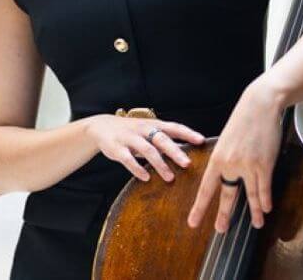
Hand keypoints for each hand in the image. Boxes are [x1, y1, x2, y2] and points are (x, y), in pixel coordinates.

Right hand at [85, 114, 205, 181]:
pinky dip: (137, 168)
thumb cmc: (132, 131)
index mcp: (153, 124)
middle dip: (175, 151)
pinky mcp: (117, 148)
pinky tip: (145, 178)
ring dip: (159, 164)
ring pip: (146, 150)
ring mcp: (129, 138)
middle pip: (161, 139)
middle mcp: (142, 129)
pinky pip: (128, 158)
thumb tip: (187, 153)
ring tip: (170, 178)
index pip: (173, 127)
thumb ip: (164, 140)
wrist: (101, 126)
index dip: (187, 133)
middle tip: (187, 164)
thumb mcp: (148, 130)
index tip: (201, 141)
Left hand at [186, 79, 284, 230]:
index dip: (200, 207)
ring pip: (250, 195)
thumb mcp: (226, 140)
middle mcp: (230, 165)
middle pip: (227, 195)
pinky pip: (264, 187)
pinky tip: (267, 209)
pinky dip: (266, 199)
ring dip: (255, 212)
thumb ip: (225, 159)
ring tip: (257, 224)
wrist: (259, 106)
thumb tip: (226, 174)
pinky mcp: (263, 164)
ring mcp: (247, 166)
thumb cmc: (243, 120)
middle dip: (224, 215)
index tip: (193, 221)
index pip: (206, 188)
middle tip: (220, 230)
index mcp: (217, 158)